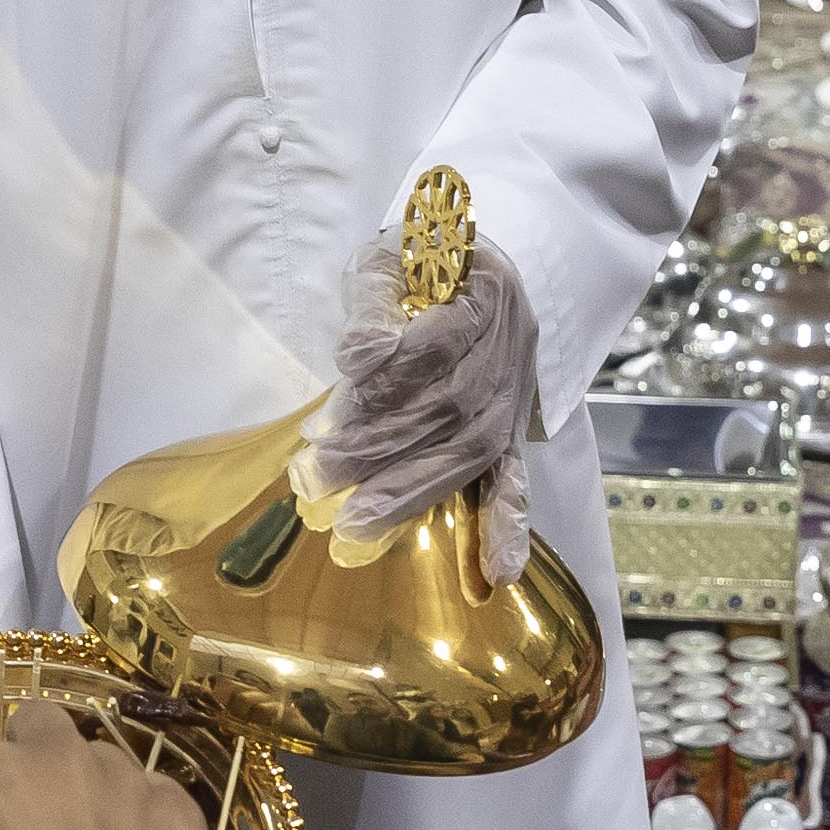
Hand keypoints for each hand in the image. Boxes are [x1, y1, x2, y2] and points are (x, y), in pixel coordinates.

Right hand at [0, 706, 216, 829]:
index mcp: (1, 777)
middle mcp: (64, 758)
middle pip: (39, 724)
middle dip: (31, 757)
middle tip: (34, 816)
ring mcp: (130, 777)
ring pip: (102, 760)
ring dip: (90, 791)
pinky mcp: (181, 804)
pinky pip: (154, 797)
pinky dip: (142, 821)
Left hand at [295, 232, 539, 583]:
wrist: (473, 265)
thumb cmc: (419, 262)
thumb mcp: (390, 256)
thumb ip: (373, 300)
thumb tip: (357, 357)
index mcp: (486, 291)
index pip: (437, 343)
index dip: (386, 374)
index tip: (328, 405)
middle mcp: (511, 347)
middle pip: (448, 408)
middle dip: (378, 448)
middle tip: (314, 476)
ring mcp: (515, 395)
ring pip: (471, 451)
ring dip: (412, 490)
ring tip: (354, 521)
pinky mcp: (513, 430)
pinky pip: (516, 479)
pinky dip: (508, 527)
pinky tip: (499, 573)